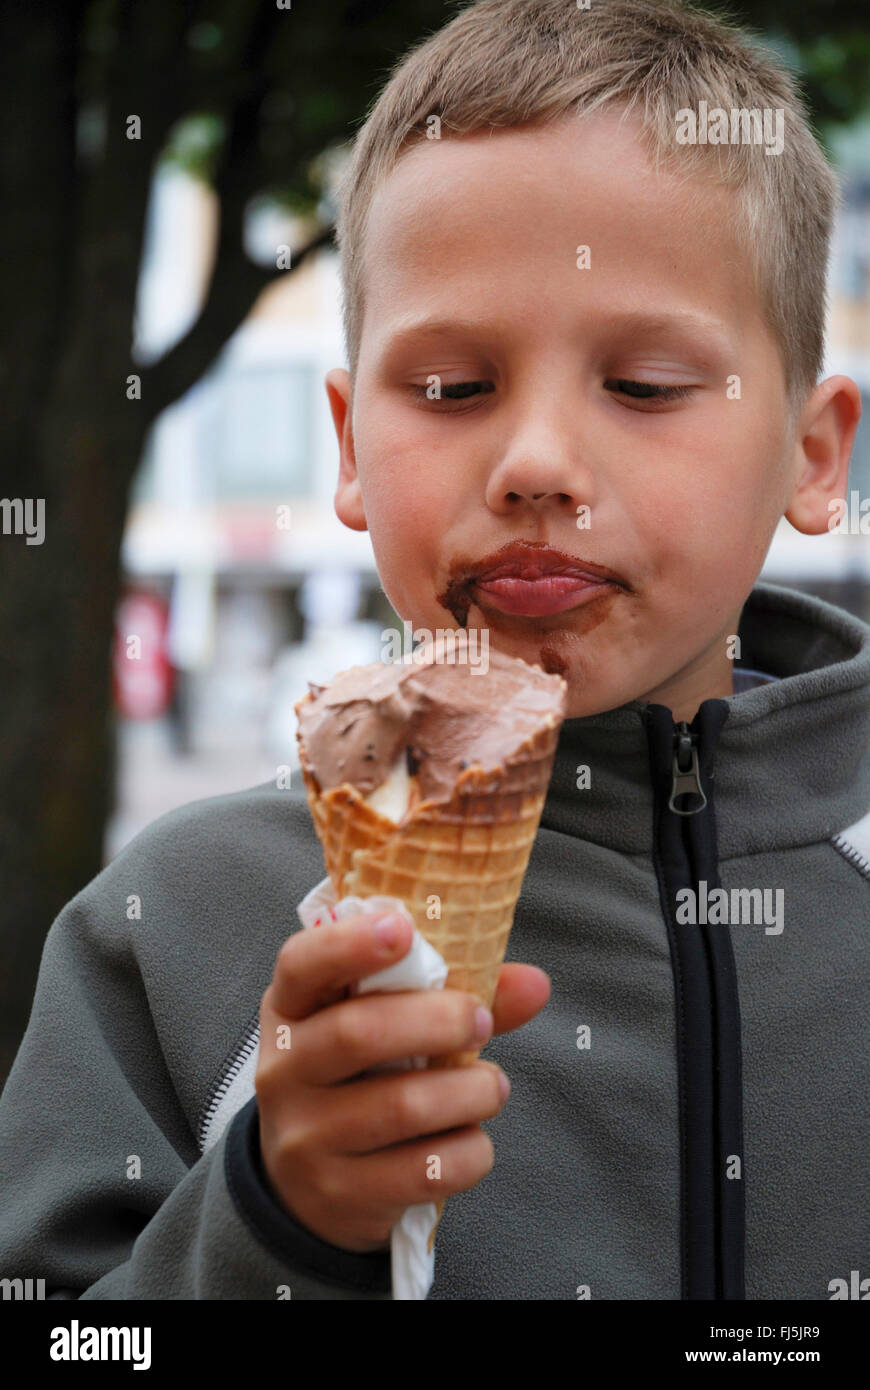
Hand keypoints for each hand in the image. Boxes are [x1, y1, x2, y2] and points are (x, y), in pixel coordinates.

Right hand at [254, 909, 549, 1251]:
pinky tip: (473, 1139)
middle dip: (437, 1022)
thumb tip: (534, 983)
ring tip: (493, 1087)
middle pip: (357, 1033)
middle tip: (481, 1021)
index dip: (348, 943)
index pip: (301, 964)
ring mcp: (305, 1138)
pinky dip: (469, 1152)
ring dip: (469, 1092)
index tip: (404, 929)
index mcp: (290, 1009)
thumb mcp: (380, 1024)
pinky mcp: (339, 1194)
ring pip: (400, 1107)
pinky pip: (424, 1172)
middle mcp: (283, 1071)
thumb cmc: (357, 1077)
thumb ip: (452, 995)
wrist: (304, 1185)